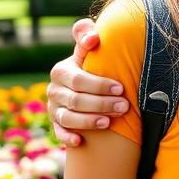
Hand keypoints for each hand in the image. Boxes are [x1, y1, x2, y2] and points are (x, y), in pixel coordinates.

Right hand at [47, 19, 126, 146]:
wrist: (82, 81)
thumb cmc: (91, 62)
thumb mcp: (87, 49)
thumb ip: (86, 37)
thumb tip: (93, 36)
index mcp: (61, 70)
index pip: (80, 80)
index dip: (100, 85)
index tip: (121, 88)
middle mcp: (54, 90)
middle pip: (76, 100)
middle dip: (102, 103)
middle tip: (124, 106)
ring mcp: (53, 107)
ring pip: (68, 117)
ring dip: (89, 121)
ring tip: (109, 122)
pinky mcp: (56, 122)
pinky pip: (59, 132)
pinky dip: (67, 137)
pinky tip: (80, 142)